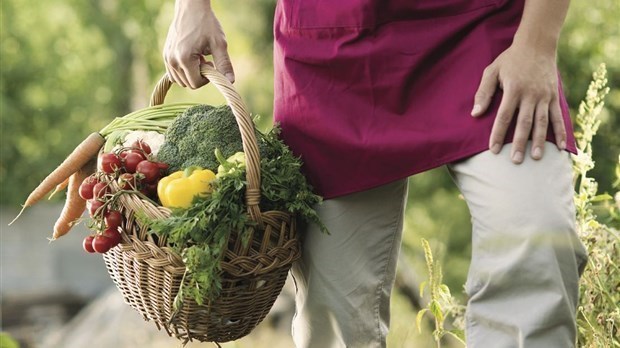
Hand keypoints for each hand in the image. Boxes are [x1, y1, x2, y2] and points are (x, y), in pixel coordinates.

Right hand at [163, 0, 233, 88]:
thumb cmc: (206, 24)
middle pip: (187, 84)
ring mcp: (166, 57)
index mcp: (184, 58)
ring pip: (179, 80)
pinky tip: (191, 56)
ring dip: (191, 73)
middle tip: (205, 59)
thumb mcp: (219, 44)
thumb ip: (224, 64)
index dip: (206, 78)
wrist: (191, 7)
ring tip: (198, 57)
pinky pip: (173, 73)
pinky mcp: (165, 54)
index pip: (195, 84)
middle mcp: (172, 60)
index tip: (211, 63)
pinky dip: (183, 70)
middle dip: (199, 76)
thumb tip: (230, 81)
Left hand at [471, 43, 565, 163]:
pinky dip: (561, 132)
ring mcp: (544, 96)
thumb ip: (483, 92)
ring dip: (539, 141)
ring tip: (535, 158)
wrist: (537, 44)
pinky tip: (560, 147)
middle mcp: (530, 94)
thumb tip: (475, 114)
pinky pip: (558, 117)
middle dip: (519, 143)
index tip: (493, 150)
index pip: (504, 116)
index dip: (498, 134)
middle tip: (515, 161)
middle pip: (524, 123)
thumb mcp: (492, 71)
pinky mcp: (554, 96)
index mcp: (513, 89)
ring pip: (542, 122)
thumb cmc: (510, 60)